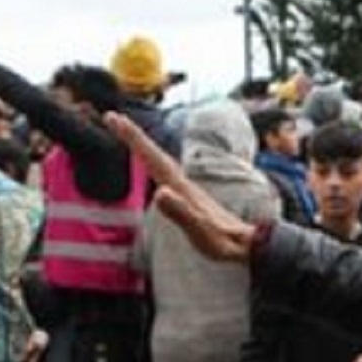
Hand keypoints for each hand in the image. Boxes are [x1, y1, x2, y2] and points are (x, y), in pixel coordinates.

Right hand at [108, 113, 255, 263]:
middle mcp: (184, 184)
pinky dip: (153, 161)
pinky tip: (152, 164)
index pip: (153, 158)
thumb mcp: (201, 231)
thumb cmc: (224, 242)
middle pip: (154, 154)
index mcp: (181, 188)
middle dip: (133, 136)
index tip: (114, 118)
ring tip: (126, 133)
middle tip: (112, 117)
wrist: (249, 245)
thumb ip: (182, 213)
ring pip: (160, 161)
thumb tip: (160, 192)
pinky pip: (165, 172)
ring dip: (142, 146)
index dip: (134, 139)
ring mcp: (187, 189)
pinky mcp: (190, 197)